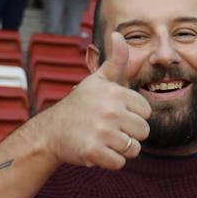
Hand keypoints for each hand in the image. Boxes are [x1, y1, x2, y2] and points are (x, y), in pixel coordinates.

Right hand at [39, 30, 150, 168]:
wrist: (50, 131)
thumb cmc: (80, 105)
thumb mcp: (98, 80)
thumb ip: (116, 60)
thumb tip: (119, 33)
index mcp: (115, 93)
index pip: (146, 112)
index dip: (132, 115)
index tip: (114, 113)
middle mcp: (110, 110)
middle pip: (143, 132)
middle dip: (129, 134)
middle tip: (108, 129)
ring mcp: (101, 132)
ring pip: (134, 149)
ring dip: (120, 149)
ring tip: (102, 139)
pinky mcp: (93, 152)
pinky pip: (119, 163)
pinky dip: (110, 161)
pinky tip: (96, 150)